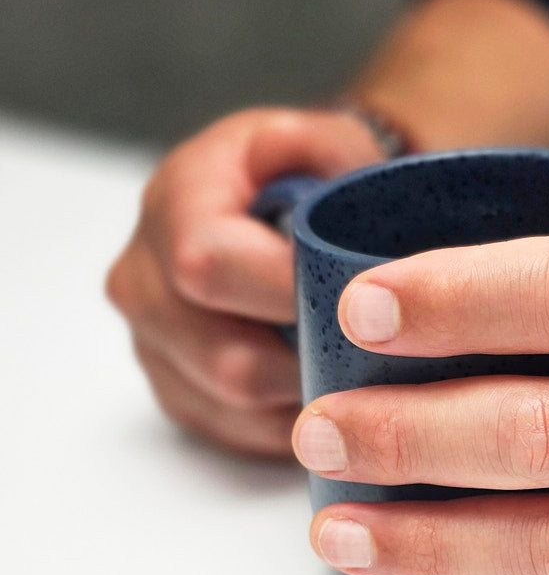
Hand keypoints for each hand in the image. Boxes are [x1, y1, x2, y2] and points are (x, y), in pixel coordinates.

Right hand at [106, 107, 383, 454]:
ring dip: (310, 399)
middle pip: (225, 359)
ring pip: (238, 408)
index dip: (288, 294)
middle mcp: (145, 282)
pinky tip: (335, 393)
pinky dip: (298, 423)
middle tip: (379, 352)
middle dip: (312, 360)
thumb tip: (320, 176)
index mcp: (174, 207)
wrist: (285, 215)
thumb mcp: (322, 140)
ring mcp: (157, 347)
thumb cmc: (308, 182)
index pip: (207, 267)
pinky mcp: (181, 397)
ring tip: (363, 370)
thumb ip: (325, 145)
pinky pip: (241, 434)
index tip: (361, 302)